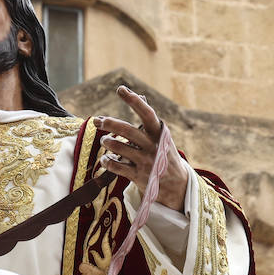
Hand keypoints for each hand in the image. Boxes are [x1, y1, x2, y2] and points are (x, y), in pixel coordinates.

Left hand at [94, 86, 187, 211]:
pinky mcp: (138, 176)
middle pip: (127, 131)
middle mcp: (153, 146)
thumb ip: (149, 120)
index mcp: (159, 133)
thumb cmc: (164, 155)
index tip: (120, 89)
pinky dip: (107, 161)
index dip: (133, 100)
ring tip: (105, 140)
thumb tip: (140, 97)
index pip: (146, 113)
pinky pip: (115, 166)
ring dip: (107, 142)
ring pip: (118, 147)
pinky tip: (106, 159)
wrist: (177, 185)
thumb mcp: (162, 138)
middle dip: (109, 123)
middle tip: (97, 120)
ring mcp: (145, 162)